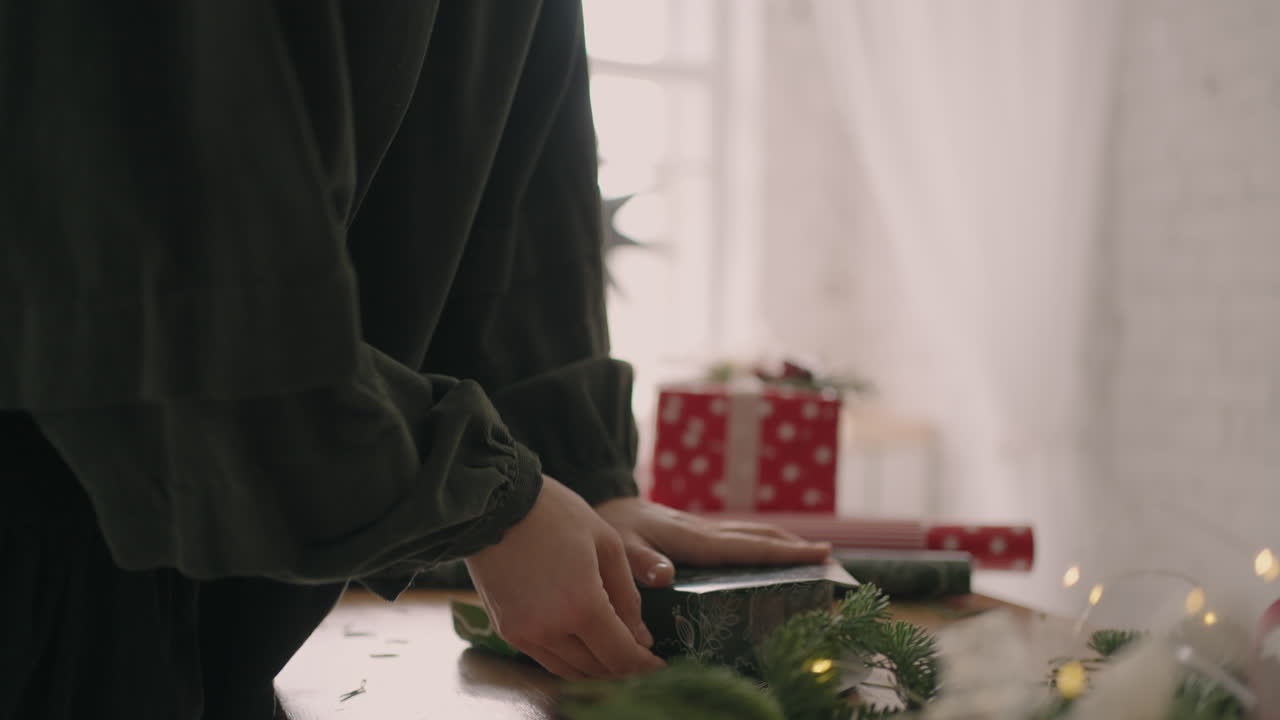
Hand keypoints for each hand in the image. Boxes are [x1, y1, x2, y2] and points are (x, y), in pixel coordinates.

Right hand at [464, 477, 663, 678]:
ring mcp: (524, 634)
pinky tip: (581, 641)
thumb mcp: (607, 543)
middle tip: (639, 656)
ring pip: (570, 671)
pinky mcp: (506, 630)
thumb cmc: (555, 514)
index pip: (621, 657)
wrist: (494, 504)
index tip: (659, 665)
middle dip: (623, 667)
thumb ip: (627, 595)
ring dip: (595, 667)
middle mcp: (551, 630)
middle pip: (597, 669)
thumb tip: (641, 638)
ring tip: (612, 651)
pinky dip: (568, 658)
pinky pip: (545, 658)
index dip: (644, 667)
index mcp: (582, 606)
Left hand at [593, 497, 832, 587]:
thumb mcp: (619, 545)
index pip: (747, 548)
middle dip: (794, 547)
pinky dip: (761, 545)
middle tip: (829, 560)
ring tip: (812, 556)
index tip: (819, 555)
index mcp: (693, 538)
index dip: (784, 553)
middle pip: (758, 537)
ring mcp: (702, 531)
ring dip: (782, 543)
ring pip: (751, 535)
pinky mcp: (695, 534)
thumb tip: (664, 576)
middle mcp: (704, 532)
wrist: (601, 500)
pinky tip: (767, 555)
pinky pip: (737, 540)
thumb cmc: (609, 528)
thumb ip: (640, 561)